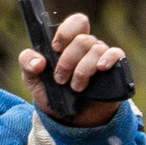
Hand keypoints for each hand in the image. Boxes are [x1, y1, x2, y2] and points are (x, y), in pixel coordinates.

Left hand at [17, 11, 126, 127]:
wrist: (69, 120)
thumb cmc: (53, 94)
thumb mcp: (33, 80)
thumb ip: (28, 64)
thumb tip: (39, 62)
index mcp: (69, 44)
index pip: (75, 24)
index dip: (66, 32)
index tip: (56, 48)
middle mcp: (87, 47)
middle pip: (83, 39)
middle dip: (68, 60)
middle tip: (60, 79)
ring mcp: (101, 57)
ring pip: (96, 49)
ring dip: (82, 70)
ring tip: (75, 88)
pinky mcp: (114, 69)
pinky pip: (117, 54)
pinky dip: (109, 59)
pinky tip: (101, 68)